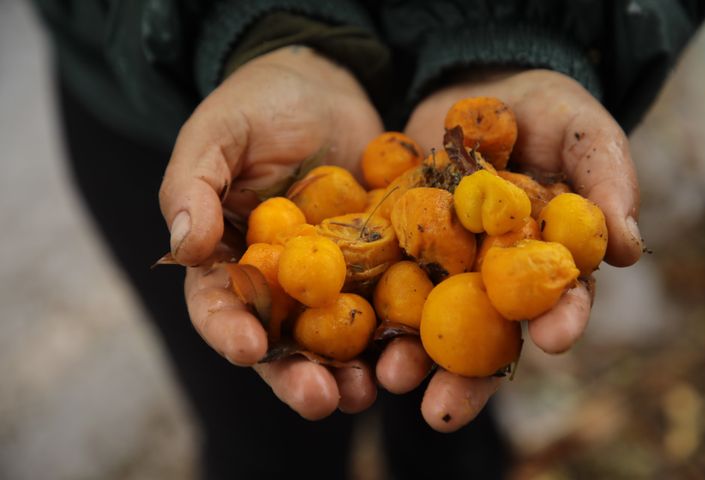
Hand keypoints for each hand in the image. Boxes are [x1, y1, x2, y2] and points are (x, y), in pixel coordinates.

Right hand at [159, 46, 383, 419]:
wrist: (324, 84)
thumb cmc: (258, 106)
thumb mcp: (217, 133)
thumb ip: (193, 185)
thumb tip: (185, 246)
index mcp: (229, 261)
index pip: (219, 307)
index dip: (229, 332)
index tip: (249, 348)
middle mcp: (280, 284)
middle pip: (283, 343)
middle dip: (298, 376)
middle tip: (320, 399)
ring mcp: (333, 280)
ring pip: (338, 340)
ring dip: (354, 372)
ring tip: (371, 390)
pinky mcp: (380, 265)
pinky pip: (390, 305)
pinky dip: (401, 332)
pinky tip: (415, 351)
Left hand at [376, 69, 642, 430]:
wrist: (477, 86)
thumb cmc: (544, 110)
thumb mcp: (583, 131)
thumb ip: (606, 179)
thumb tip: (628, 245)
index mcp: (544, 259)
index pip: (557, 298)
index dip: (560, 319)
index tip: (554, 340)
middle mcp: (491, 276)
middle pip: (484, 335)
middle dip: (467, 376)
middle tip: (445, 410)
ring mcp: (441, 265)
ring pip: (426, 323)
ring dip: (408, 357)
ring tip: (390, 380)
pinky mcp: (396, 245)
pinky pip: (379, 280)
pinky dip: (364, 307)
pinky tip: (348, 334)